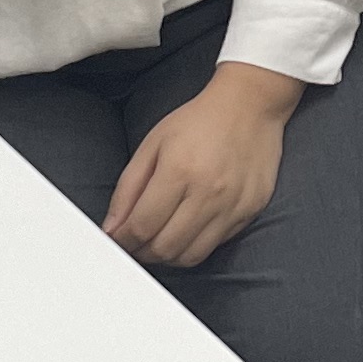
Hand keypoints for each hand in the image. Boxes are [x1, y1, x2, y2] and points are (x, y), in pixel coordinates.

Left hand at [103, 59, 301, 267]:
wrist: (250, 105)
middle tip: (136, 243)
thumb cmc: (199, 121)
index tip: (119, 240)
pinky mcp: (250, 212)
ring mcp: (232, 206)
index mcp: (179, 171)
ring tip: (159, 240)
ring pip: (190, 256)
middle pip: (165, 248)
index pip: (142, 227)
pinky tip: (187, 230)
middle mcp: (208, 193)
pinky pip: (215, 245)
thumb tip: (113, 227)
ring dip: (168, 255)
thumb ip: (128, 188)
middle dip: (142, 252)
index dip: (123, 241)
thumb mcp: (152, 145)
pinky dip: (195, 246)